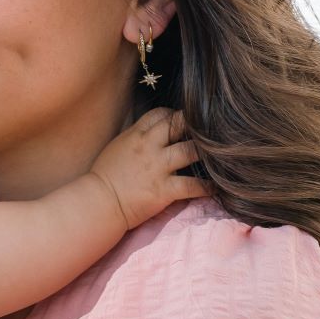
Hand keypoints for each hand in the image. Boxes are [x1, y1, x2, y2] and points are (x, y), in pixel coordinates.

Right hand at [88, 108, 208, 229]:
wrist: (99, 203)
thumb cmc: (104, 177)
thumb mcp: (117, 147)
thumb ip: (136, 138)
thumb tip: (151, 133)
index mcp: (136, 135)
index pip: (161, 114)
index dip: (174, 116)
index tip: (182, 124)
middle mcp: (149, 147)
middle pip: (180, 125)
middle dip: (196, 126)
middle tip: (209, 132)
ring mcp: (158, 168)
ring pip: (191, 151)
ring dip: (208, 153)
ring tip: (220, 155)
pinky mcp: (164, 189)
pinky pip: (193, 186)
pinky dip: (208, 186)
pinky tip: (217, 187)